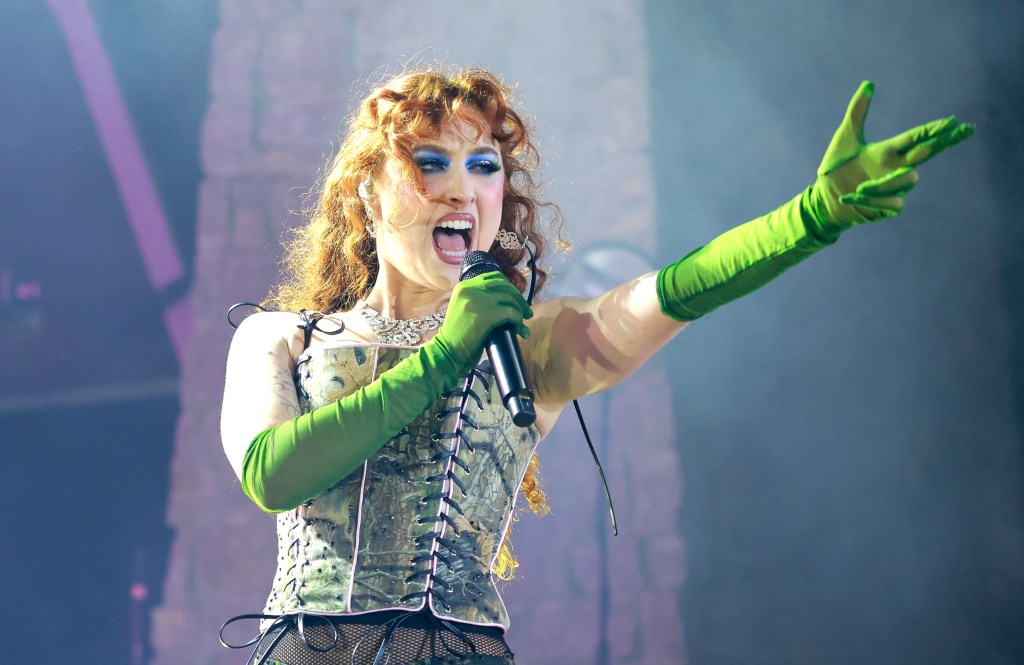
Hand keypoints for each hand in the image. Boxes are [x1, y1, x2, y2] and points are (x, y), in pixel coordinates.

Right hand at [433, 272, 531, 371]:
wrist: (447, 352)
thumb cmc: (458, 336)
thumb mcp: (464, 310)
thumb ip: (479, 300)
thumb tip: (506, 300)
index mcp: (464, 286)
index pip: (493, 277)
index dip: (508, 287)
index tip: (516, 299)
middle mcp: (470, 289)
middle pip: (504, 286)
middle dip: (519, 298)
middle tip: (526, 312)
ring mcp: (477, 301)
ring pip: (509, 299)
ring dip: (521, 312)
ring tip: (524, 324)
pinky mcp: (485, 315)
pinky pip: (510, 313)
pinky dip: (519, 321)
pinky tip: (520, 330)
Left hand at [807, 81, 973, 230]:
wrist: (824, 198)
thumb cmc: (835, 169)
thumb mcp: (845, 137)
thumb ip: (857, 112)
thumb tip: (868, 83)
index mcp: (888, 151)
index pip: (917, 137)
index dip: (934, 129)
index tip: (952, 121)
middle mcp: (895, 167)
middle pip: (928, 152)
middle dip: (945, 141)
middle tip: (963, 130)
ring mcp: (895, 188)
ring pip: (908, 179)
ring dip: (884, 183)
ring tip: (859, 186)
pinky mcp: (890, 206)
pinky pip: (895, 201)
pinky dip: (875, 199)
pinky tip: (854, 198)